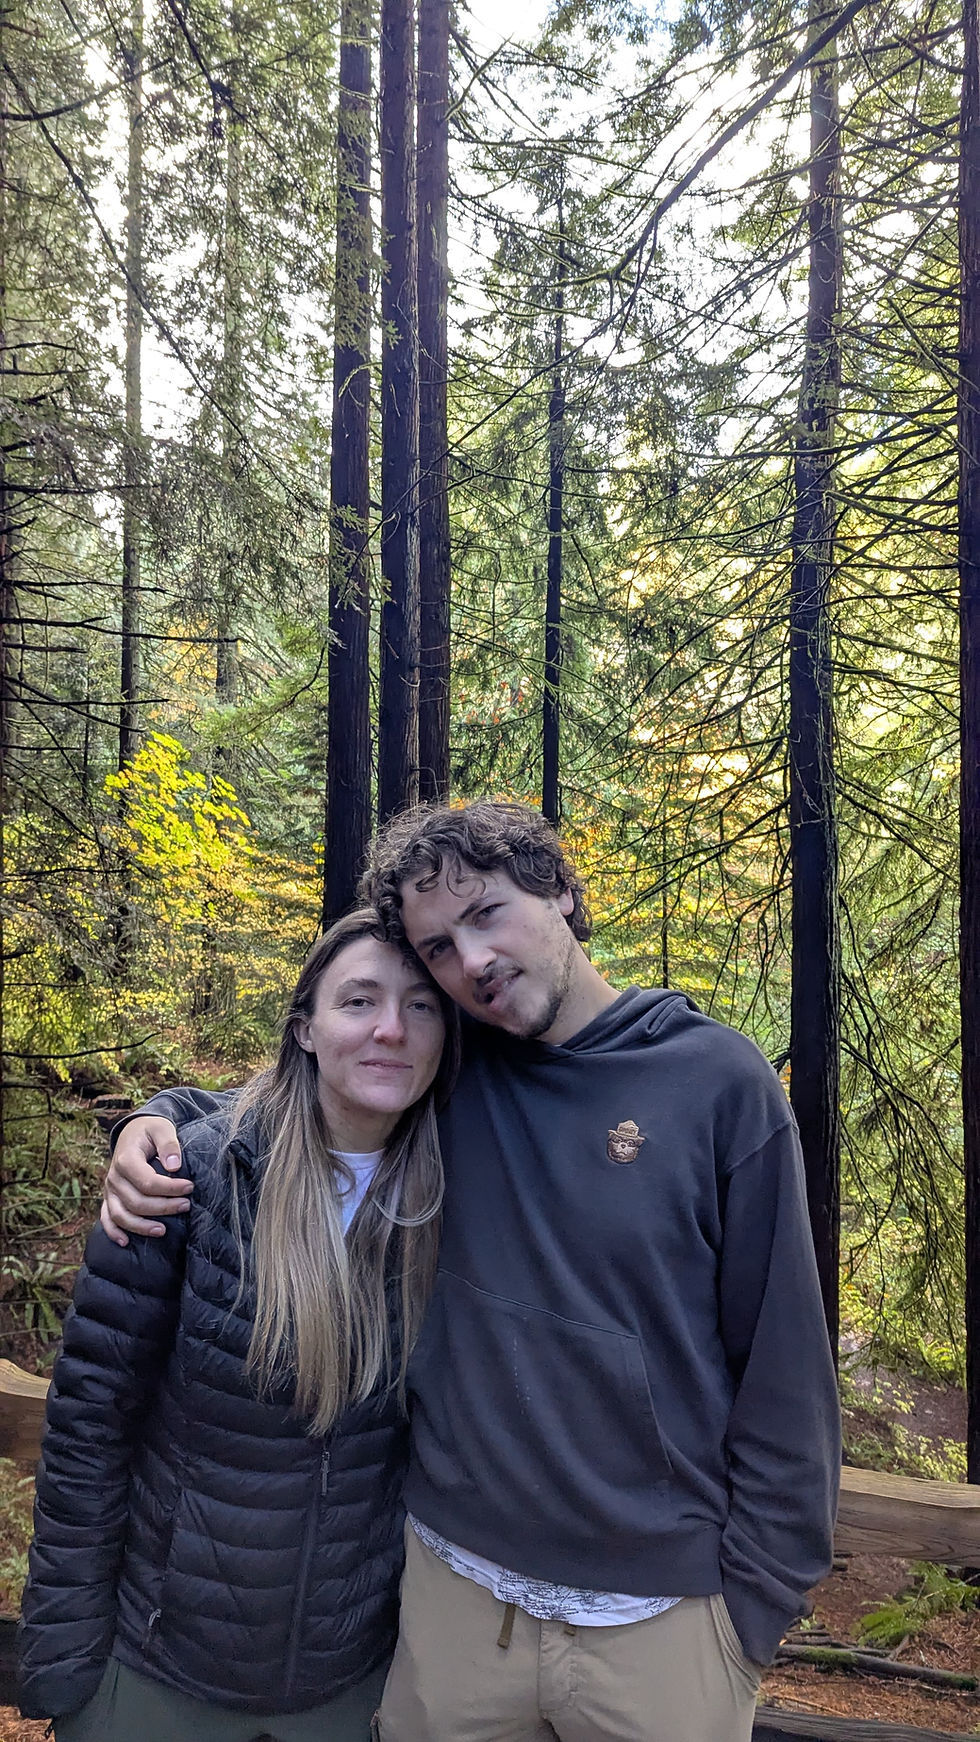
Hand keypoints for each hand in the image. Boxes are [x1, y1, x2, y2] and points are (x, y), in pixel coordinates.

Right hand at [100, 1117, 191, 1245]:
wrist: (133, 1132)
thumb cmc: (150, 1130)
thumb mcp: (162, 1128)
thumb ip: (169, 1144)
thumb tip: (174, 1166)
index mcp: (126, 1159)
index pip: (147, 1182)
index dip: (170, 1188)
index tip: (190, 1187)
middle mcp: (114, 1177)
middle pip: (136, 1202)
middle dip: (163, 1207)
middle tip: (186, 1205)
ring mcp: (109, 1190)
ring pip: (121, 1215)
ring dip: (141, 1226)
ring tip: (163, 1231)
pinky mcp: (109, 1197)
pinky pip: (106, 1218)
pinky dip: (113, 1232)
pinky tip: (126, 1243)